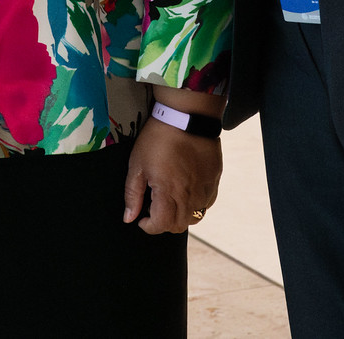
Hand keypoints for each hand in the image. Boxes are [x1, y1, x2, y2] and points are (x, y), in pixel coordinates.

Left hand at [123, 117, 221, 233]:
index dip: (148, 227)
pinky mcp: (214, 180)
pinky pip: (206, 203)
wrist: (187, 116)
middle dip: (163, 224)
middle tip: (153, 209)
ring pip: (194, 218)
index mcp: (168, 192)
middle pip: (178, 226)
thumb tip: (129, 217)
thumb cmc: (158, 138)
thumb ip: (133, 194)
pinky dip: (195, 204)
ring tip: (170, 200)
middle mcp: (190, 196)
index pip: (161, 225)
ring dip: (180, 216)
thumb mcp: (137, 164)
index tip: (141, 219)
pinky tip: (185, 189)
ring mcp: (205, 189)